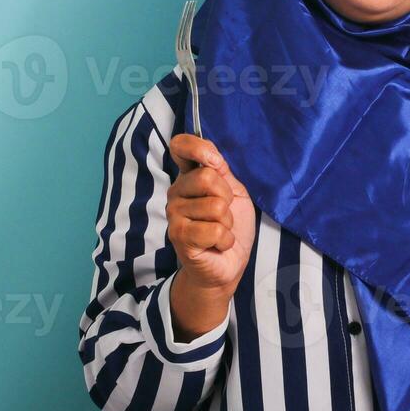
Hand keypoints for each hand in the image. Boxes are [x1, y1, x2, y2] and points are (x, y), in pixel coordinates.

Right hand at [167, 135, 255, 338]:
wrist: (227, 264)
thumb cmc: (230, 227)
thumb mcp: (235, 193)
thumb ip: (222, 172)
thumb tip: (212, 157)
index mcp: (189, 177)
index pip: (181, 146)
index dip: (198, 148)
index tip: (216, 162)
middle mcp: (176, 192)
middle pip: (207, 177)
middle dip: (228, 198)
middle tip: (225, 214)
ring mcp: (174, 214)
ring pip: (215, 206)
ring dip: (228, 223)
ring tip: (220, 231)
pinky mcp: (179, 236)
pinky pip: (214, 230)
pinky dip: (225, 239)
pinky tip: (218, 244)